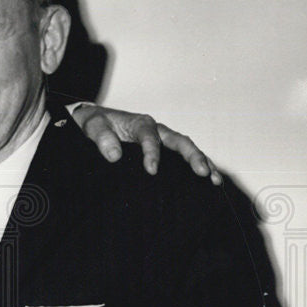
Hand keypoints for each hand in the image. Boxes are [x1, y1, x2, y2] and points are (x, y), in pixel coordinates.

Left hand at [70, 103, 221, 185]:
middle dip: (192, 156)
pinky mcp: (163, 152)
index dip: (152, 152)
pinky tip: (208, 183)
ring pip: (186, 150)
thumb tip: (115, 155)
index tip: (151, 170)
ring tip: (214, 180)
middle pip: (179, 141)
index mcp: (140, 123)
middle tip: (202, 172)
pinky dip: (197, 167)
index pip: (150, 136)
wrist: (95, 124)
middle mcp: (156, 130)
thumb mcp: (92, 125)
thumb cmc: (95, 124)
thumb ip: (102, 137)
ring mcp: (162, 141)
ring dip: (202, 163)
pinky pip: (182, 159)